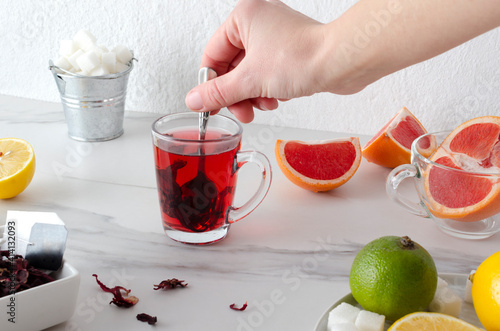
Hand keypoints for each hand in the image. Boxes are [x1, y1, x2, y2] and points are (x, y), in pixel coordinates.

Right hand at [185, 0, 326, 122]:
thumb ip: (218, 92)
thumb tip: (194, 100)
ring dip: (254, 94)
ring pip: (250, 74)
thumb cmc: (302, 58)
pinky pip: (267, 74)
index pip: (213, 54)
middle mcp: (258, 22)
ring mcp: (275, 36)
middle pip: (231, 66)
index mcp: (243, 17)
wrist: (342, 62)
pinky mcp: (289, 51)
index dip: (211, 83)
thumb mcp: (250, 80)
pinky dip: (269, 89)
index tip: (210, 105)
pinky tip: (279, 97)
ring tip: (266, 103)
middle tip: (241, 112)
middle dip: (237, 93)